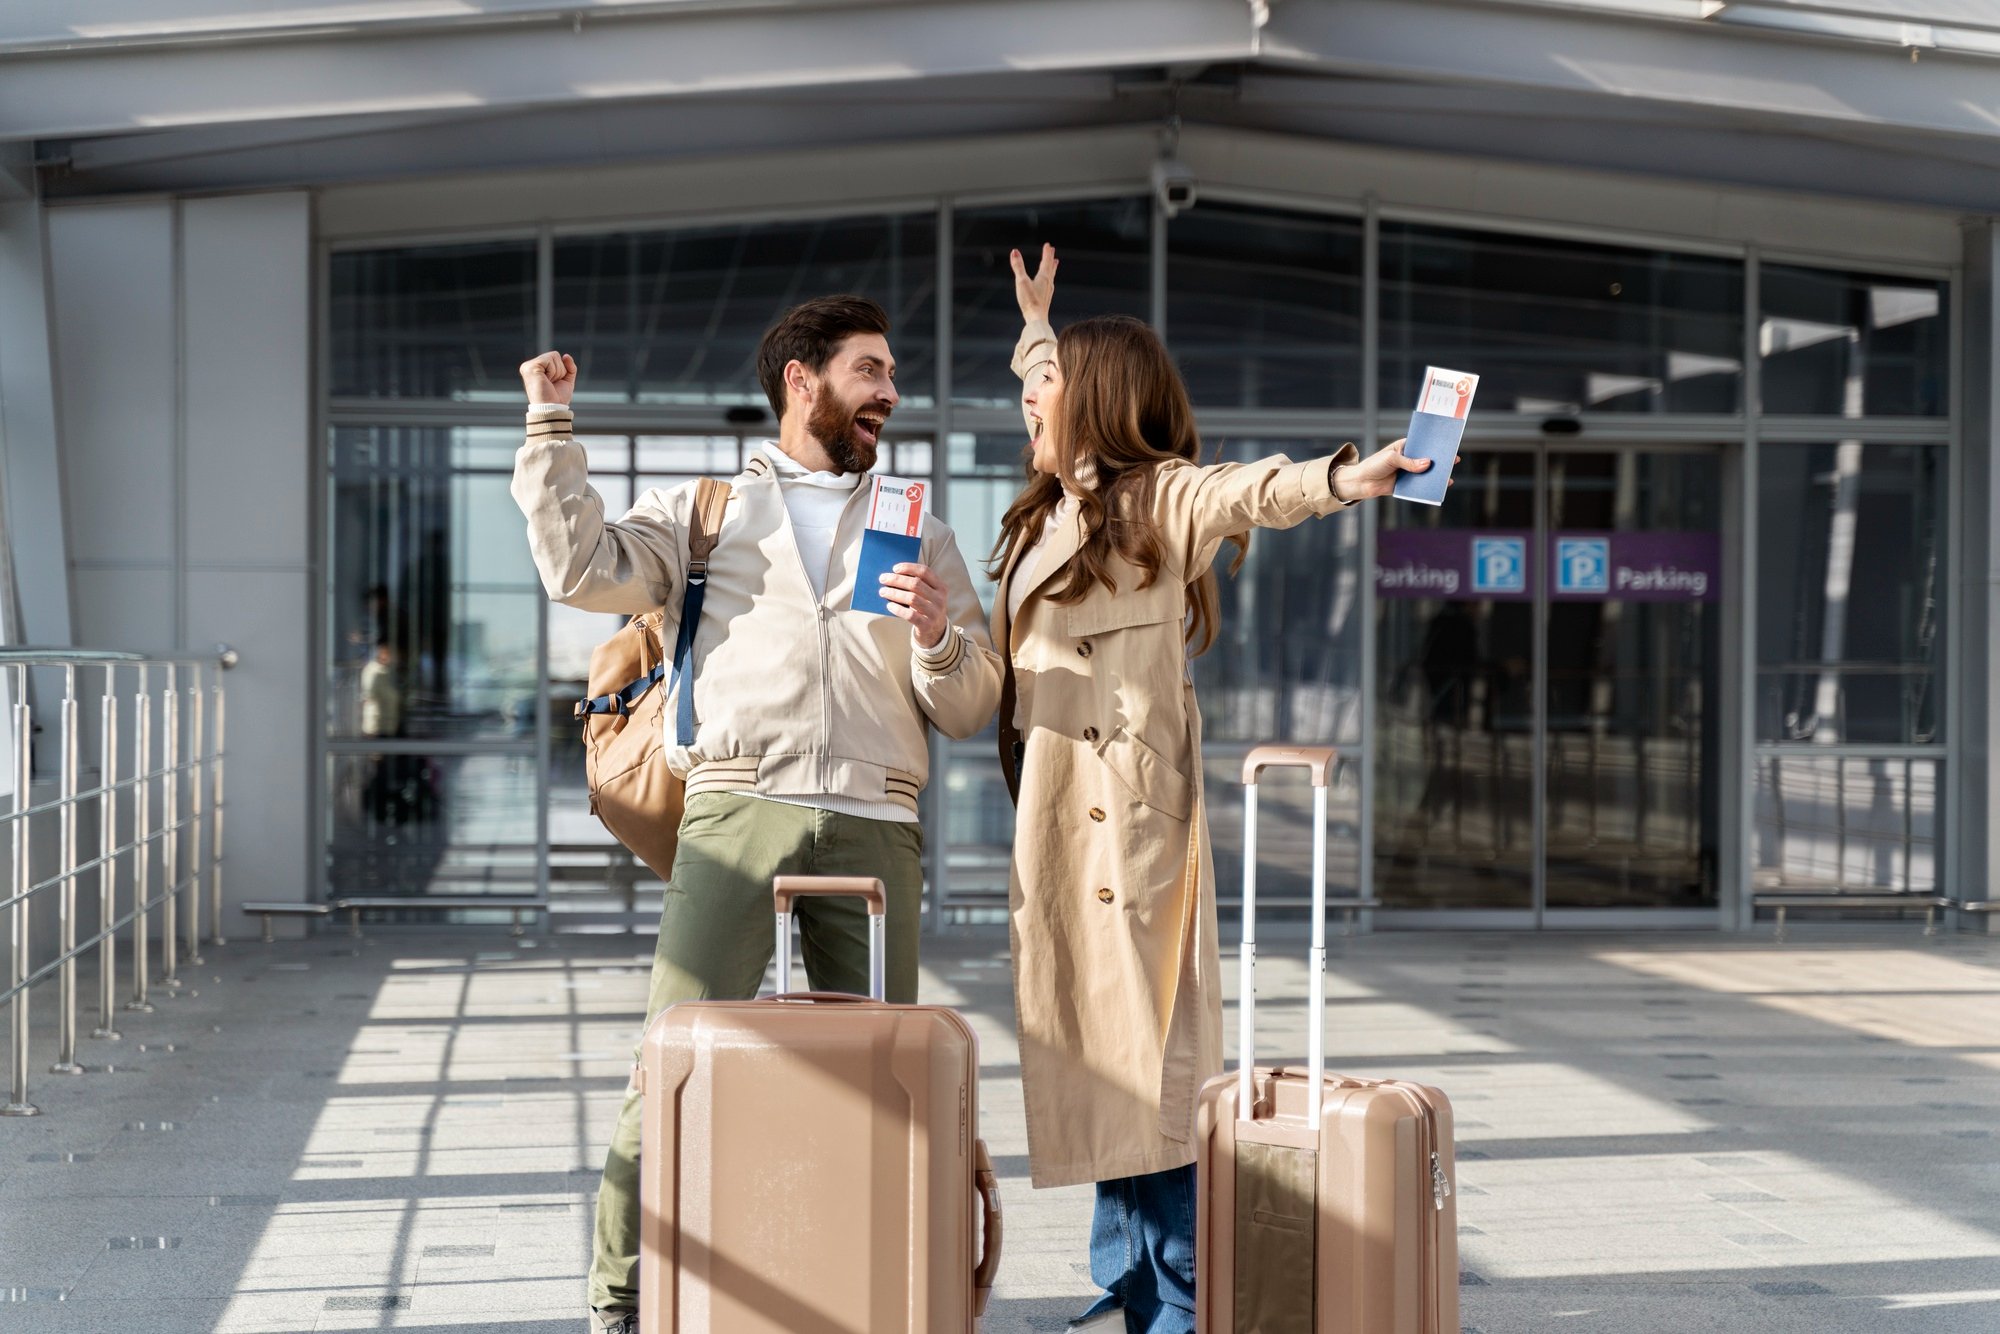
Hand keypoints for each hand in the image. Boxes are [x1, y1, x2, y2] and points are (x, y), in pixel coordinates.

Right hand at [520, 351, 576, 405]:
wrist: (552, 408)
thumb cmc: (557, 398)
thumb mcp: (566, 380)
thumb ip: (569, 367)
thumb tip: (566, 355)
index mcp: (536, 368)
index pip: (555, 357)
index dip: (561, 370)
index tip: (553, 383)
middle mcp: (530, 365)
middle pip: (555, 355)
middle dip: (560, 370)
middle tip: (552, 383)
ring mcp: (528, 366)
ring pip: (553, 356)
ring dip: (557, 372)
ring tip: (549, 383)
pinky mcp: (530, 367)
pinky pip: (550, 359)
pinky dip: (553, 371)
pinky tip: (546, 380)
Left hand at [879, 563, 949, 648]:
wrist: (936, 631)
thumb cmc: (926, 607)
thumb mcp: (928, 595)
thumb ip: (917, 584)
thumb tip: (892, 575)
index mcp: (941, 587)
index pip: (925, 572)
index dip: (909, 568)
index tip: (894, 568)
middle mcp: (940, 599)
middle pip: (916, 584)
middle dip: (896, 580)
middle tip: (883, 579)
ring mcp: (934, 613)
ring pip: (911, 598)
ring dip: (894, 593)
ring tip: (882, 591)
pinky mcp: (927, 625)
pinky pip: (910, 615)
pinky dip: (897, 609)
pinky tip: (889, 605)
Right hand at [1009, 244, 1057, 323]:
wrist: (1037, 319)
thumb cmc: (1029, 300)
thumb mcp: (1021, 281)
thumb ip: (1018, 266)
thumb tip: (1014, 251)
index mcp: (1043, 277)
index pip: (1046, 261)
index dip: (1046, 252)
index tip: (1048, 245)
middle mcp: (1048, 283)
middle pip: (1050, 267)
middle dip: (1050, 258)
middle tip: (1052, 250)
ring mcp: (1047, 291)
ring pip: (1051, 276)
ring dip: (1052, 268)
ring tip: (1055, 263)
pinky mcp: (1045, 298)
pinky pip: (1049, 284)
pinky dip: (1049, 278)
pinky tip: (1048, 283)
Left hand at [1332, 439, 1454, 502]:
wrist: (1361, 482)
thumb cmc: (1374, 465)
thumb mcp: (1391, 459)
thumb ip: (1409, 462)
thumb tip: (1427, 464)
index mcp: (1404, 447)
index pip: (1422, 444)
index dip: (1434, 445)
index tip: (1447, 445)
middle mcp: (1408, 459)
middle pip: (1426, 459)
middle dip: (1439, 460)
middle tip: (1453, 460)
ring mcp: (1408, 472)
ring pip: (1425, 473)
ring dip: (1435, 475)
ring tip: (1448, 477)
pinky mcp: (1406, 485)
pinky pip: (1419, 486)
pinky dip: (1427, 487)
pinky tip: (1437, 488)